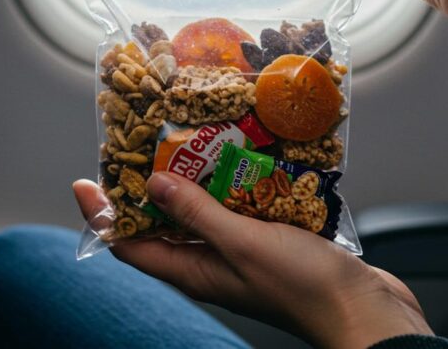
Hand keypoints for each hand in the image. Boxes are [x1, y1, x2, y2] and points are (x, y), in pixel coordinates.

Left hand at [74, 175, 431, 348]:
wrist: (362, 309)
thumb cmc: (304, 287)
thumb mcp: (242, 243)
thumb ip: (198, 212)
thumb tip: (153, 185)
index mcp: (193, 270)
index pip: (129, 244)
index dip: (103, 215)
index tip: (85, 182)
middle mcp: (210, 261)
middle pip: (163, 223)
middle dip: (147, 186)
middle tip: (141, 144)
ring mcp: (239, 251)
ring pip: (203, 211)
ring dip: (195, 178)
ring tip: (190, 139)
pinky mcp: (268, 238)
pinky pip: (239, 206)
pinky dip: (234, 182)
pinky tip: (242, 155)